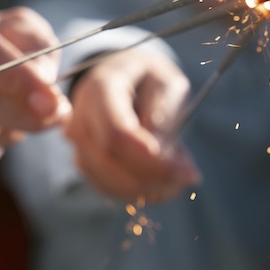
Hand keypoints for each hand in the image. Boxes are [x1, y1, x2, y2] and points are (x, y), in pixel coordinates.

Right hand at [66, 48, 198, 200]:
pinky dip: (141, 191)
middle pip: (111, 160)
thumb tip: (160, 153)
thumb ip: (162, 114)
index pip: (115, 131)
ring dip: (151, 185)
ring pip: (110, 181)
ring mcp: (78, 143)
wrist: (124, 78)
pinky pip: (111, 190)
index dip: (145, 156)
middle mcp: (80, 117)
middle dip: (155, 174)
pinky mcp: (85, 163)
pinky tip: (163, 179)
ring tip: (180, 171)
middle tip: (191, 173)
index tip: (183, 168)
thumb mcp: (165, 83)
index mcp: (99, 89)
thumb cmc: (148, 78)